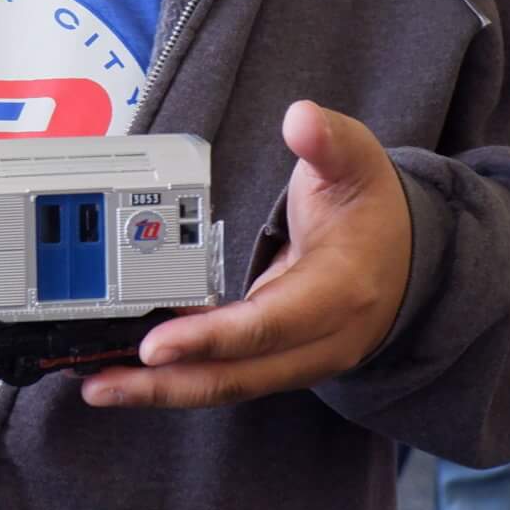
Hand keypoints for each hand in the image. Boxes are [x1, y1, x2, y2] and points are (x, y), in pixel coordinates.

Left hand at [81, 102, 412, 409]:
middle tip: (99, 381)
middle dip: (166, 382)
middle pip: (238, 374)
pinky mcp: (280, 361)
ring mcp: (300, 358)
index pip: (267, 324)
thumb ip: (328, 140)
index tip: (155, 343)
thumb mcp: (358, 163)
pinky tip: (134, 373)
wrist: (411, 259)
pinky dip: (182, 378)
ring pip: (229, 386)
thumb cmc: (374, 210)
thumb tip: (302, 119)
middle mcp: (320, 339)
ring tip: (98, 385)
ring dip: (163, 390)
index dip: (209, 338)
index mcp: (339, 291)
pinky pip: (229, 377)